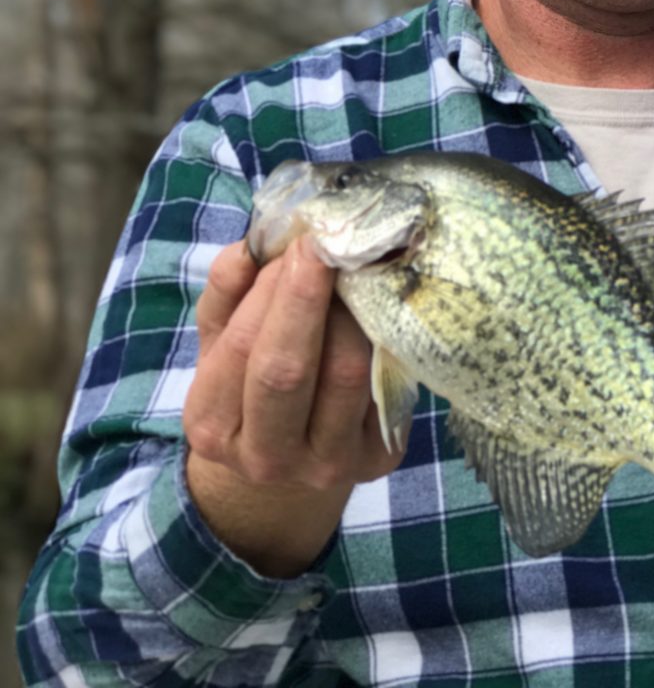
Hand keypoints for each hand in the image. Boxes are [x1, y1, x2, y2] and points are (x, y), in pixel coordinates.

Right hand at [183, 238, 405, 575]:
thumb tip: (249, 247)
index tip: (298, 243)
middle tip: (327, 245)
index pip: (241, 349)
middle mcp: (265, 456)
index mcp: (213, 425)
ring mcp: (327, 464)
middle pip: (288, 370)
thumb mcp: (222, 347)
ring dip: (353, 314)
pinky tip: (383, 306)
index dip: (270, 294)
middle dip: (307, 300)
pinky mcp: (379, 459)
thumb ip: (227, 296)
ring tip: (358, 270)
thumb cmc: (252, 388)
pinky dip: (384, 339)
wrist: (293, 461)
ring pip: (346, 376)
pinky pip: (385, 387)